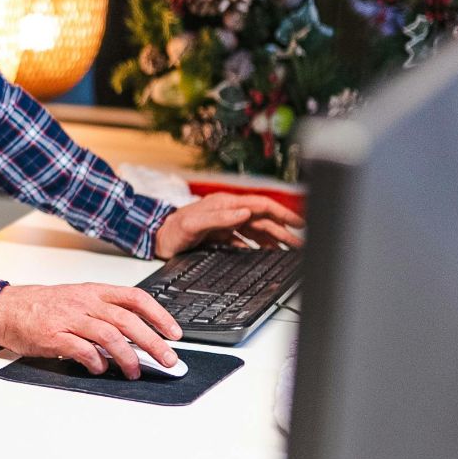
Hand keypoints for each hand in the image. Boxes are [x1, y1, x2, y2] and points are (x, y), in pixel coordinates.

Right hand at [0, 282, 181, 378]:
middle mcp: (85, 302)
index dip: (159, 315)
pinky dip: (96, 362)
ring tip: (134, 371)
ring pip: (110, 336)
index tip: (174, 332)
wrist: (6, 309)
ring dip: (127, 357)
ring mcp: (70, 318)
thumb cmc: (42, 306)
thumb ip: (104, 314)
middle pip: (128, 321)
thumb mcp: (78, 300)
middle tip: (167, 359)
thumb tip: (135, 337)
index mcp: (94, 291)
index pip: (135, 298)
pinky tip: (100, 369)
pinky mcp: (54, 336)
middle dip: (153, 342)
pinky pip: (83, 350)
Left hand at [154, 194, 304, 258]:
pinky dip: (256, 246)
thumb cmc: (172, 229)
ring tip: (289, 250)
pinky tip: (264, 253)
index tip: (299, 224)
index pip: (262, 205)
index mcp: (227, 204)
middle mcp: (229, 212)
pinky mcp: (220, 235)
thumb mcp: (194, 222)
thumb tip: (245, 213)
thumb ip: (220, 218)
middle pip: (263, 219)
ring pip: (256, 230)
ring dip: (273, 239)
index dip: (282, 214)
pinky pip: (244, 240)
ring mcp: (226, 223)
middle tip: (300, 243)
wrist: (157, 239)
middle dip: (283, 230)